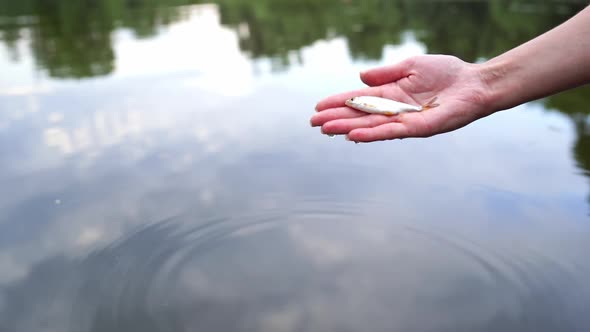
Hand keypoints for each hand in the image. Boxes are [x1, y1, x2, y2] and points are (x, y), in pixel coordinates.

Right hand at [311, 55, 493, 141]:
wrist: (474, 83)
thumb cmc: (446, 73)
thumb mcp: (411, 66)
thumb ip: (386, 74)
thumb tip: (360, 78)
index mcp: (390, 94)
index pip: (359, 100)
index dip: (338, 103)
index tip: (318, 107)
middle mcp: (393, 110)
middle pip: (360, 115)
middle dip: (337, 119)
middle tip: (314, 123)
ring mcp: (404, 121)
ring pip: (370, 126)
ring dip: (347, 128)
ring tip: (326, 129)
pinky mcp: (418, 128)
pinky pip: (391, 132)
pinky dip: (371, 134)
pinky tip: (353, 135)